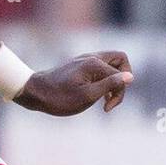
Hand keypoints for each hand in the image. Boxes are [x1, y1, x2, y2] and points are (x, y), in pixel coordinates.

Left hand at [14, 51, 132, 115]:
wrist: (35, 92)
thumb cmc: (59, 97)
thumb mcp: (87, 96)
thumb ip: (110, 85)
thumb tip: (130, 77)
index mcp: (94, 64)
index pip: (121, 75)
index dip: (118, 94)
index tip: (106, 107)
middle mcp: (91, 57)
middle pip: (120, 59)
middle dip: (121, 78)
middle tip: (111, 95)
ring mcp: (85, 59)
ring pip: (111, 62)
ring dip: (112, 79)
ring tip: (104, 97)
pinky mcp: (80, 65)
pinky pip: (100, 67)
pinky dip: (103, 79)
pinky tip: (95, 93)